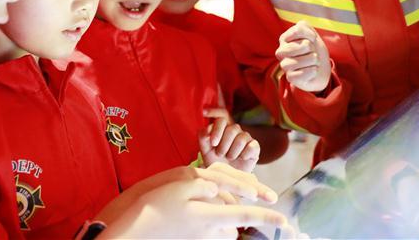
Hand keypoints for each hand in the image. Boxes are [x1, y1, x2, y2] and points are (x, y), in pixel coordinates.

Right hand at [98, 163, 293, 238]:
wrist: (133, 232)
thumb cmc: (155, 206)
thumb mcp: (180, 184)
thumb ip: (206, 185)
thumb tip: (220, 189)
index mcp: (209, 216)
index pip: (245, 215)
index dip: (267, 217)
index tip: (285, 220)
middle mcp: (208, 231)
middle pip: (233, 223)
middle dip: (233, 211)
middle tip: (216, 199)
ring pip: (221, 229)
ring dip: (219, 219)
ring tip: (198, 206)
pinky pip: (208, 233)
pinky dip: (207, 224)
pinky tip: (189, 216)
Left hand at [200, 108, 259, 172]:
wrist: (226, 176)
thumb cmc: (215, 160)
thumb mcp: (205, 150)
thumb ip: (203, 137)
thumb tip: (207, 129)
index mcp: (222, 127)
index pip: (221, 120)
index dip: (217, 131)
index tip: (213, 144)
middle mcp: (234, 130)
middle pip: (232, 129)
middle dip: (224, 145)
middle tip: (220, 154)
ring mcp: (245, 137)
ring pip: (241, 138)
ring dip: (233, 152)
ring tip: (229, 158)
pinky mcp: (255, 147)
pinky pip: (252, 146)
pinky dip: (244, 154)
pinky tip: (241, 159)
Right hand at [275, 21, 330, 92]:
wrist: (320, 68)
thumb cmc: (314, 49)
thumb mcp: (311, 33)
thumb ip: (305, 27)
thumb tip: (305, 40)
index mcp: (284, 39)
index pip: (298, 31)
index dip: (311, 35)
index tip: (312, 40)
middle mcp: (281, 52)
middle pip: (303, 45)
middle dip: (312, 49)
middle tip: (311, 52)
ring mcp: (284, 65)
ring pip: (302, 60)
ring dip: (314, 61)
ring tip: (313, 62)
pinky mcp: (290, 77)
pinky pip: (302, 74)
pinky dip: (312, 71)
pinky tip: (312, 70)